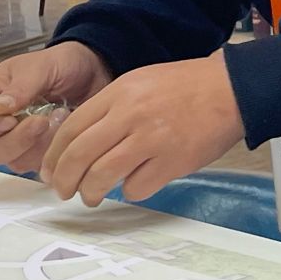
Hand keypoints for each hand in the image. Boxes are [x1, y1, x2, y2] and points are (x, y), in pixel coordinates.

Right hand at [0, 41, 111, 172]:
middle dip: (15, 141)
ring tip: (59, 116)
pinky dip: (54, 150)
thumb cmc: (58, 65)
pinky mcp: (43, 154)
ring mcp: (20, 144)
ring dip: (39, 145)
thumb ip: (18, 89)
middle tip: (41, 120)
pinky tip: (66, 127)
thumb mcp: (37, 68)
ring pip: (14, 163)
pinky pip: (40, 166)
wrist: (92, 71)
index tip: (10, 117)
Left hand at [39, 53, 244, 205]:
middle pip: (80, 155)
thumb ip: (111, 108)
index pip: (71, 129)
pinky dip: (130, 192)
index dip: (54, 156)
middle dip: (64, 180)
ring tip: (91, 197)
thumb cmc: (188, 86)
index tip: (49, 171)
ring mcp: (151, 140)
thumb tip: (82, 142)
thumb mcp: (141, 82)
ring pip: (102, 175)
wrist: (231, 89)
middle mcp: (130, 116)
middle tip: (62, 190)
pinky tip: (133, 186)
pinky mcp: (172, 162)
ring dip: (90, 192)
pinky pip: (137, 187)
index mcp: (119, 94)